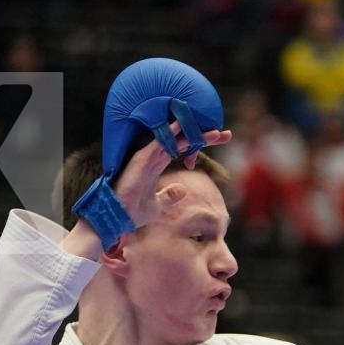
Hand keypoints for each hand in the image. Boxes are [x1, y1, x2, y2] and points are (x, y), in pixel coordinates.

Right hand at [110, 120, 232, 231]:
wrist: (117, 218)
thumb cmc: (133, 211)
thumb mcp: (158, 205)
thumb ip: (169, 196)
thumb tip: (181, 190)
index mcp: (157, 164)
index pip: (184, 149)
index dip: (202, 144)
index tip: (221, 140)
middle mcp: (153, 157)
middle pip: (182, 141)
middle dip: (204, 136)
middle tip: (226, 134)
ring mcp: (147, 157)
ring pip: (174, 139)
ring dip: (194, 134)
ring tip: (215, 131)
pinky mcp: (141, 160)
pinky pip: (158, 143)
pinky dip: (170, 134)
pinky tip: (183, 125)